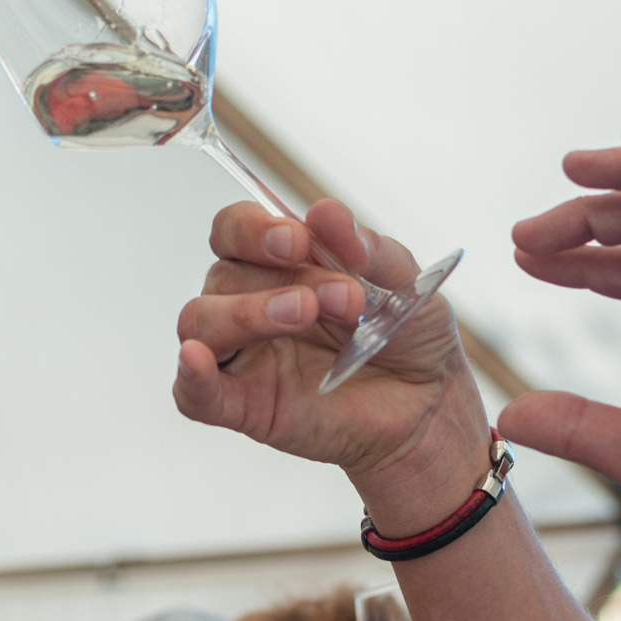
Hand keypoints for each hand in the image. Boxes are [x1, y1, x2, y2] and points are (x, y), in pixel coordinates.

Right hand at [172, 200, 483, 484]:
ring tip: (305, 313)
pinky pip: (193, 393)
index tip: (299, 240)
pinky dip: (191, 375)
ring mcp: (243, 356)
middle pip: (223, 273)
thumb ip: (367, 249)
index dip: (254, 228)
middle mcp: (248, 303)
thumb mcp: (403, 283)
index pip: (234, 230)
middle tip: (344, 296)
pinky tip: (196, 360)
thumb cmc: (405, 338)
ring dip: (247, 313)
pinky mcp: (243, 407)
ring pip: (201, 321)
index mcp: (277, 265)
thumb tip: (325, 213)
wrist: (428, 404)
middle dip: (282, 277)